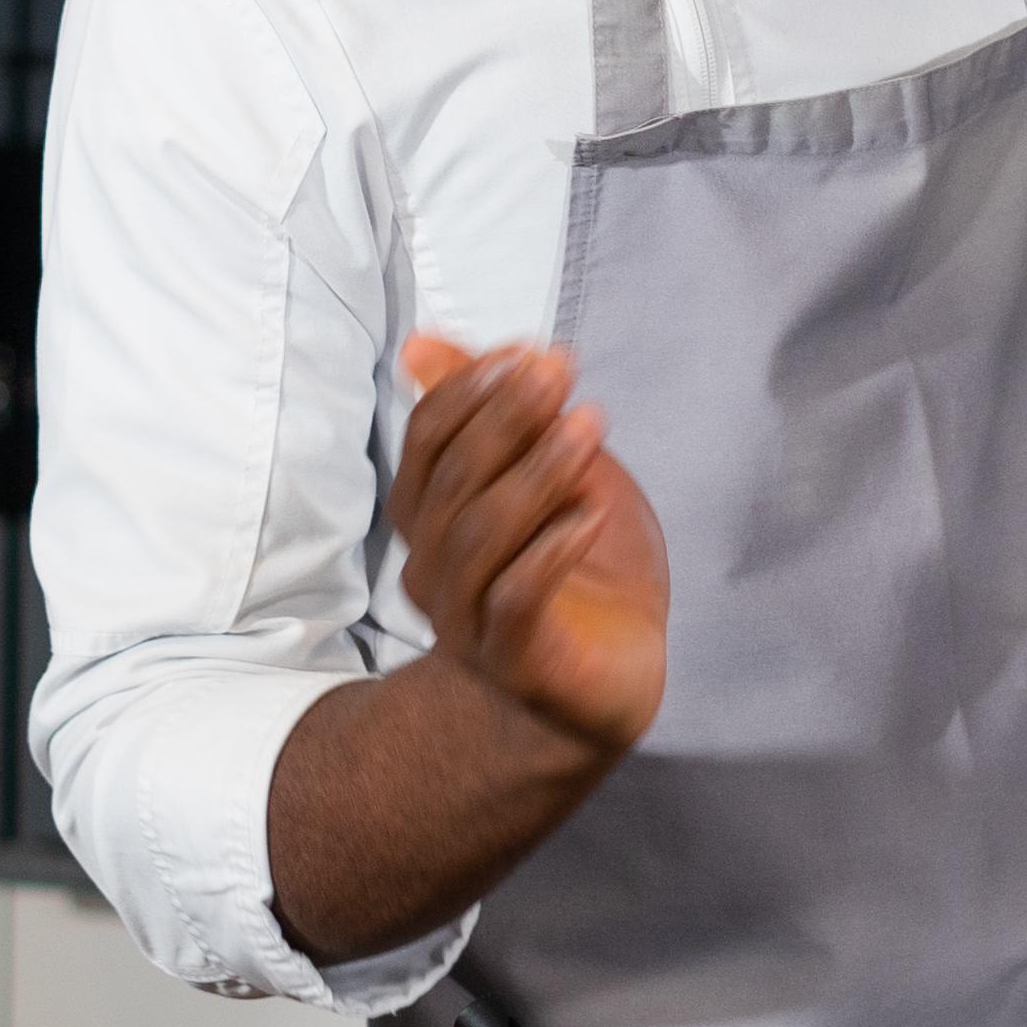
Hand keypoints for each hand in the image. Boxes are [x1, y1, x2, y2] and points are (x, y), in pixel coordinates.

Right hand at [391, 335, 667, 763]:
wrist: (606, 682)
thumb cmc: (575, 572)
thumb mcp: (545, 474)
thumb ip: (492, 413)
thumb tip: (420, 344)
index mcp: (431, 516)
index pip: (426, 439)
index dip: (472, 388)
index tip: (534, 353)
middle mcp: (434, 566)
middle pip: (451, 480)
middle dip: (504, 417)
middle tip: (561, 374)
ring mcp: (468, 619)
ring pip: (478, 536)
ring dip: (534, 473)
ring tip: (588, 426)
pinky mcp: (515, 660)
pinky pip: (515, 600)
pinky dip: (551, 550)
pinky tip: (590, 513)